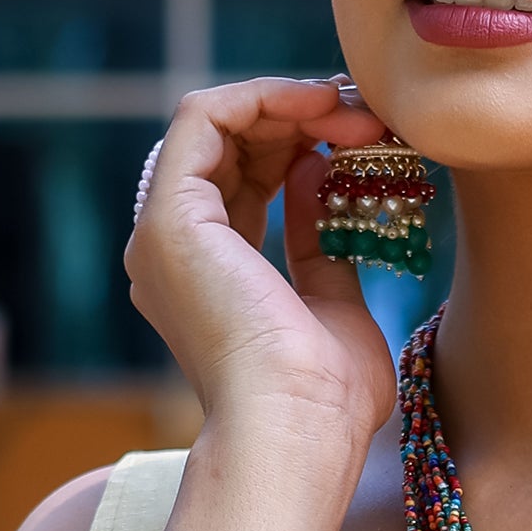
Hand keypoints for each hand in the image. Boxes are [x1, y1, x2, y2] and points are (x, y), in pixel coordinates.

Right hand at [124, 76, 399, 492]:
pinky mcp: (170, 218)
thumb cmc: (326, 404)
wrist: (297, 434)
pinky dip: (262, 97)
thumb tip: (319, 176)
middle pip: (231, 149)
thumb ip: (321, 247)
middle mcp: (174, 255)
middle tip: (367, 116)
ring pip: (215, 125)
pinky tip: (319, 105)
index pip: (247, 184)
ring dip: (289, 103)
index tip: (367, 139)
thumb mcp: (335, 309)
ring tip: (353, 110)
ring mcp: (164, 235)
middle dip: (302, 118)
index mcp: (208, 282)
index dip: (304, 146)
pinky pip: (203, 118)